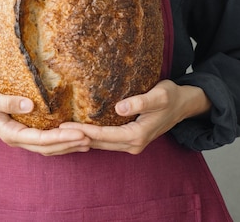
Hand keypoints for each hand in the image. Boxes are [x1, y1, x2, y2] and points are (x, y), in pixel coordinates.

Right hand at [0, 75, 89, 155]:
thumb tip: (30, 105)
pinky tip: (71, 133)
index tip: (79, 133)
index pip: (40, 139)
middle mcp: (16, 137)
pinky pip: (43, 137)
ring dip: (66, 144)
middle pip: (46, 147)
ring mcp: (19, 134)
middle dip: (68, 144)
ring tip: (86, 140)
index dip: (60, 138)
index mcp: (9, 132)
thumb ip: (7, 101)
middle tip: (90, 138)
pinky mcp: (22, 127)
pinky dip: (58, 138)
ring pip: (46, 145)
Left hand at [60, 80, 210, 154]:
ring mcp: (132, 143)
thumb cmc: (171, 96)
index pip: (104, 135)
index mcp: (137, 135)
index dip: (84, 130)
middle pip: (99, 143)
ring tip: (63, 131)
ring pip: (102, 144)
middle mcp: (133, 144)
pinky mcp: (130, 138)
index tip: (66, 125)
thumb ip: (140, 101)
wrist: (184, 104)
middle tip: (56, 129)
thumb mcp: (159, 95)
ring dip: (83, 138)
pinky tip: (80, 131)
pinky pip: (107, 141)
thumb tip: (119, 107)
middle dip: (78, 137)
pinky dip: (93, 137)